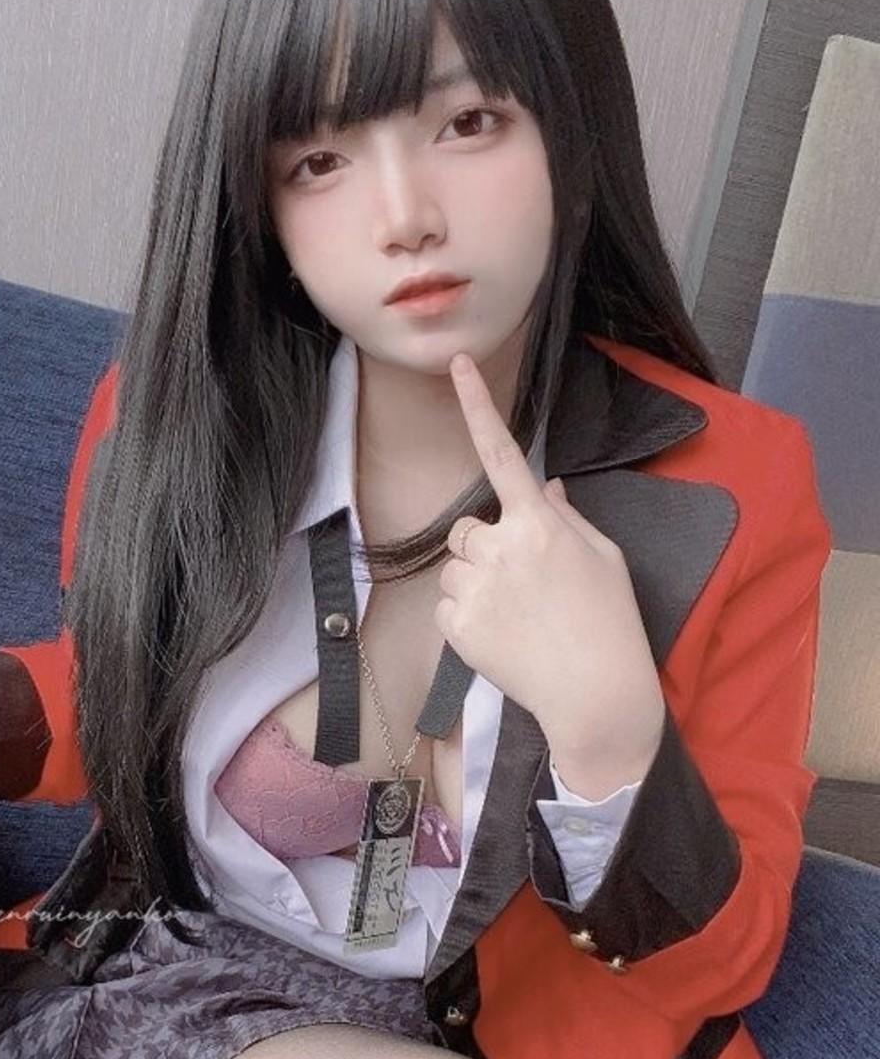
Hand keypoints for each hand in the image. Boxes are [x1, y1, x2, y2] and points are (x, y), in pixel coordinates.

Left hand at [435, 354, 665, 797]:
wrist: (596, 694)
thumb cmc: (610, 623)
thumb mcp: (603, 559)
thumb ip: (565, 519)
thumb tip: (543, 491)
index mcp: (540, 523)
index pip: (503, 452)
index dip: (477, 406)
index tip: (455, 364)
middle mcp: (502, 547)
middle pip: (466, 529)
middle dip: (484, 548)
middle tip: (521, 582)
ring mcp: (476, 587)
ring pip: (454, 568)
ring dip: (475, 583)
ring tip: (517, 615)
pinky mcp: (458, 626)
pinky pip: (448, 607)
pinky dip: (467, 619)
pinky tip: (503, 637)